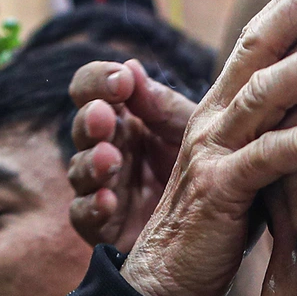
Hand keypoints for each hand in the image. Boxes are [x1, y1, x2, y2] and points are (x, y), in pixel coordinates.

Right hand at [67, 59, 198, 249]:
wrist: (217, 228)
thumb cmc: (202, 167)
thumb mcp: (193, 132)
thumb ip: (163, 105)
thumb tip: (131, 67)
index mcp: (124, 118)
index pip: (94, 90)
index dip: (98, 81)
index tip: (121, 80)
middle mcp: (107, 147)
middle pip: (83, 126)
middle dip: (91, 119)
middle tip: (104, 116)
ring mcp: (100, 186)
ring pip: (80, 169)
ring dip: (92, 162)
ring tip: (111, 159)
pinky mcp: (101, 226)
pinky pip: (83, 215)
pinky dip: (93, 207)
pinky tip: (108, 201)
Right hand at [121, 0, 296, 295]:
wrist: (162, 285)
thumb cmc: (212, 230)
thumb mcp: (250, 172)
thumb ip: (277, 137)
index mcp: (219, 109)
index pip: (258, 39)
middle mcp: (212, 119)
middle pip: (258, 45)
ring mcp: (212, 152)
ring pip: (266, 93)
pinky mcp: (220, 192)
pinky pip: (266, 158)